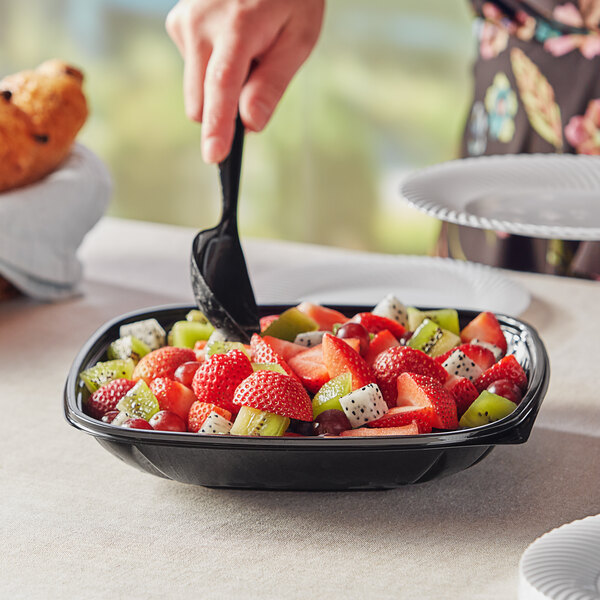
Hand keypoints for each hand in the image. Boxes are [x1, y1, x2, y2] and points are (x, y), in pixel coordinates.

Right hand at [166, 0, 324, 162]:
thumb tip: (250, 124)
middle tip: (257, 76)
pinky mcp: (177, 22)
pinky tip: (231, 38)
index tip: (214, 156)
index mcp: (236, 26)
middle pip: (200, 100)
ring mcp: (183, 21)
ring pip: (196, 87)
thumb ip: (273, 84)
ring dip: (220, 86)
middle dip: (224, 109)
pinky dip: (212, 66)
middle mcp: (199, 23)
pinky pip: (193, 67)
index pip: (222, 86)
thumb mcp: (299, 37)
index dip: (218, 126)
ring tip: (247, 49)